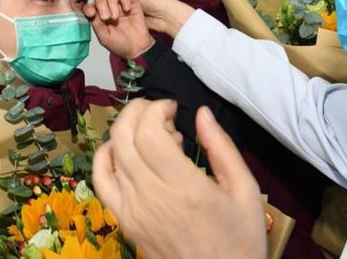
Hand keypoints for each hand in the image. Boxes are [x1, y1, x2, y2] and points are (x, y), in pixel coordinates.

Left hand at [83, 0, 153, 59]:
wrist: (137, 48)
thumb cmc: (120, 44)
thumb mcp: (104, 37)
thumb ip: (96, 23)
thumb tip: (91, 10)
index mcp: (98, 16)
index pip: (90, 5)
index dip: (88, 7)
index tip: (91, 13)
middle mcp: (108, 8)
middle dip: (101, 5)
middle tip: (106, 18)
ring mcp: (119, 4)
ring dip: (111, 3)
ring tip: (116, 17)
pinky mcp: (131, 2)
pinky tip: (127, 10)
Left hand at [93, 100, 265, 258]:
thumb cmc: (239, 240)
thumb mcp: (245, 191)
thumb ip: (222, 148)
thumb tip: (203, 113)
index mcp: (185, 188)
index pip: (149, 133)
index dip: (155, 110)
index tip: (172, 107)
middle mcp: (153, 197)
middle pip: (125, 138)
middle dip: (136, 112)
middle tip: (156, 109)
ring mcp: (133, 210)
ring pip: (111, 156)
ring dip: (124, 132)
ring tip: (145, 128)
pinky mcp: (125, 221)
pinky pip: (101, 182)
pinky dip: (104, 159)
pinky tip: (121, 151)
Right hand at [105, 0, 194, 37]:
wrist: (167, 18)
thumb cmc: (157, 1)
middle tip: (106, 4)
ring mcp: (132, 6)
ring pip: (117, 5)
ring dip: (113, 8)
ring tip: (108, 11)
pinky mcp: (132, 16)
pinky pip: (121, 14)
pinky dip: (117, 15)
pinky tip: (111, 17)